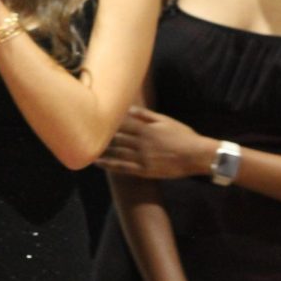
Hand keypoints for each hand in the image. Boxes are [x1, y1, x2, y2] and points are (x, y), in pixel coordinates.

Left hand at [96, 106, 215, 178]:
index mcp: (146, 128)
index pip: (120, 123)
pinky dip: (109, 165)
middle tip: (82, 131)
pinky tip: (98, 163)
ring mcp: (142, 157)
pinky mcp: (145, 171)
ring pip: (116, 152)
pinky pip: (123, 167)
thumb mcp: (165, 120)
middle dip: (99, 134)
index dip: (106, 121)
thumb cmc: (183, 135)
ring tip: (84, 147)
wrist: (197, 155)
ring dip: (100, 149)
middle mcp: (141, 142)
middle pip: (115, 137)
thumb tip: (130, 109)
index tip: (91, 117)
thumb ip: (146, 115)